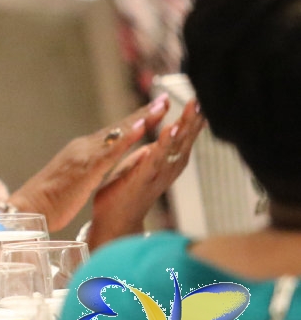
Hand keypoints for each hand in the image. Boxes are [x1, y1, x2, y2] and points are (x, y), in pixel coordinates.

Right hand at [9, 96, 173, 231]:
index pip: (114, 133)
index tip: (155, 110)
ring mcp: (84, 155)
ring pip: (117, 134)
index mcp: (82, 151)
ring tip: (160, 107)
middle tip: (165, 98)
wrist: (27, 208)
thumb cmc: (48, 200)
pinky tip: (141, 128)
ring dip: (140, 119)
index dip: (135, 121)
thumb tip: (94, 165)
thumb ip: (85, 168)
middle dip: (144, 113)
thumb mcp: (73, 179)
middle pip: (119, 127)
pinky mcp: (85, 168)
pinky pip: (111, 151)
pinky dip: (127, 138)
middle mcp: (83, 147)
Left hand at [87, 99, 203, 246]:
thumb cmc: (127, 191)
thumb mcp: (143, 163)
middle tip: (203, 99)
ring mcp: (157, 174)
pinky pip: (156, 159)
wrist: (115, 220)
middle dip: (194, 119)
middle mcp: (167, 168)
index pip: (183, 136)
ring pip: (175, 147)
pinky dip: (164, 145)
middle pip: (185, 139)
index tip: (202, 99)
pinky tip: (170, 130)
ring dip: (184, 128)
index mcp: (166, 162)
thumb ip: (157, 150)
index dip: (192, 118)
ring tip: (193, 110)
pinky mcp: (143, 179)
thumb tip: (170, 133)